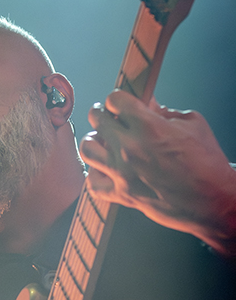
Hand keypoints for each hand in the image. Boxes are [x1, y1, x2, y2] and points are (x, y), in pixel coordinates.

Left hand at [80, 90, 235, 255]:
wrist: (211, 200)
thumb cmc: (206, 163)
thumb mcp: (192, 124)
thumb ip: (164, 111)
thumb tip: (146, 103)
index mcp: (148, 126)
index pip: (115, 99)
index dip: (118, 99)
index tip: (121, 104)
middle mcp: (129, 148)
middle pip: (97, 119)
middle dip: (103, 114)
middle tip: (109, 118)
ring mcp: (122, 173)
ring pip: (87, 148)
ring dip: (95, 141)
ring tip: (104, 142)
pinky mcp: (121, 195)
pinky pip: (93, 183)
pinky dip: (96, 174)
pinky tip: (106, 169)